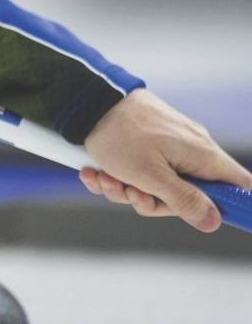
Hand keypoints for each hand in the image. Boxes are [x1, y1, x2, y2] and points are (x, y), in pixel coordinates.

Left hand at [81, 88, 251, 231]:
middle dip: (151, 201)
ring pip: (155, 186)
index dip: (232, 204)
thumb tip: (213, 220)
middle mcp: (192, 150)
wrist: (88, 102)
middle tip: (130, 193)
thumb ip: (183, 200)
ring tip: (105, 177)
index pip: (239, 184)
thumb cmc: (120, 136)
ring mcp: (170, 146)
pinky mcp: (147, 143)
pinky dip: (115, 176)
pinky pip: (138, 171)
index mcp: (202, 156)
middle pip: (186, 195)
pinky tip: (95, 172)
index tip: (209, 213)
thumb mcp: (150, 176)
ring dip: (125, 189)